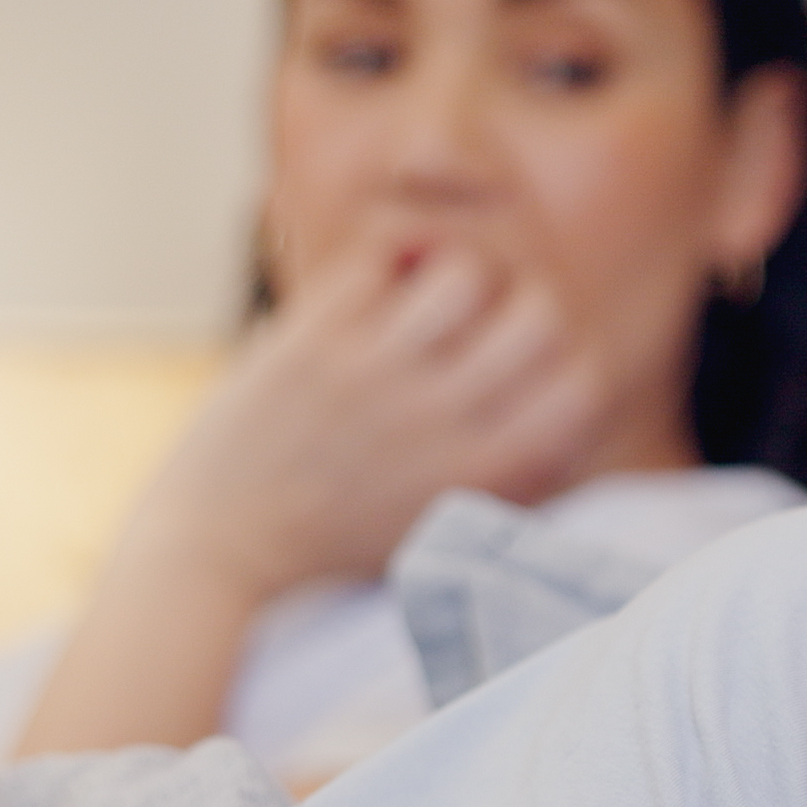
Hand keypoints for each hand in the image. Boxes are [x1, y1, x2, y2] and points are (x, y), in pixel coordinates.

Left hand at [126, 241, 607, 604]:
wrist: (221, 548)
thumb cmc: (340, 542)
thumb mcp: (451, 531)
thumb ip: (518, 478)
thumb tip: (574, 400)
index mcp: (482, 477)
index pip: (585, 386)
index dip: (571, 361)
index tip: (535, 364)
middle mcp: (439, 425)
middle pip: (540, 314)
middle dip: (523, 304)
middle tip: (486, 317)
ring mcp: (373, 378)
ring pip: (463, 271)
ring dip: (451, 274)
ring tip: (424, 299)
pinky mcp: (310, 344)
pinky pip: (377, 258)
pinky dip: (385, 259)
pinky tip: (377, 284)